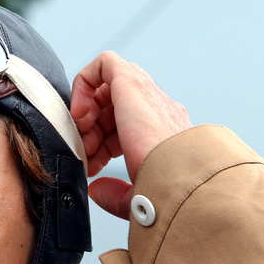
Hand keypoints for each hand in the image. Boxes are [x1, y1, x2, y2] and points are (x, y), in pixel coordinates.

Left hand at [70, 51, 191, 218]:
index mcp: (160, 134)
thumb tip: (96, 190)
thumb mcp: (138, 200)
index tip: (93, 165)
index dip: (100, 145)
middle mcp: (156, 110)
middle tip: (85, 153)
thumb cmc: (167, 193)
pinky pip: (104, 64)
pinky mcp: (132, 81)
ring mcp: (147, 93)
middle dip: (91, 131)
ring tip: (84, 139)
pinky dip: (85, 84)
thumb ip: (116, 195)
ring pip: (107, 87)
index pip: (123, 128)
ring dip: (87, 112)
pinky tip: (82, 114)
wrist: (181, 178)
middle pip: (112, 108)